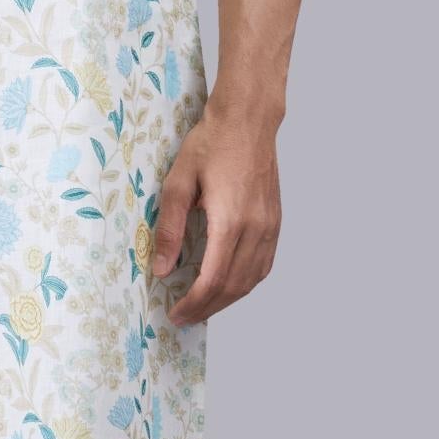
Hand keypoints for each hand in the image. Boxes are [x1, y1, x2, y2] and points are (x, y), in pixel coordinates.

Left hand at [152, 107, 282, 325]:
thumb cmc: (211, 145)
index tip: (175, 314)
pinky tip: (230, 286)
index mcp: (231, 221)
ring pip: (252, 280)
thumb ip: (170, 228)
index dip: (193, 303)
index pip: (212, 279)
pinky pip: (264, 265)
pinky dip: (246, 283)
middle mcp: (256, 229)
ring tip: (203, 307)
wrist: (248, 121)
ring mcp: (270, 226)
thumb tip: (162, 268)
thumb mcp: (178, 182)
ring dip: (227, 300)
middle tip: (184, 318)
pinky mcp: (275, 222)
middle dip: (207, 308)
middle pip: (233, 286)